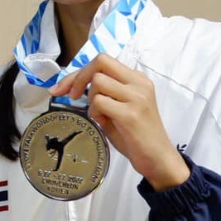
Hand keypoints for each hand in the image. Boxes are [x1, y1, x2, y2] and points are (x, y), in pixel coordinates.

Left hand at [50, 54, 188, 191]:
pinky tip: (104, 122)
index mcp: (137, 79)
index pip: (103, 61)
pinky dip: (94, 113)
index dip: (79, 73)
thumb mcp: (118, 107)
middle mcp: (139, 83)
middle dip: (78, 77)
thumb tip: (70, 86)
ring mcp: (137, 97)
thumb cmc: (134, 135)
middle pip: (101, 61)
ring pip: (98, 82)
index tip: (63, 88)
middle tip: (70, 96)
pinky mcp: (132, 114)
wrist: (157, 158)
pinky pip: (99, 102)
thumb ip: (103, 93)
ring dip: (90, 99)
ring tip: (100, 115)